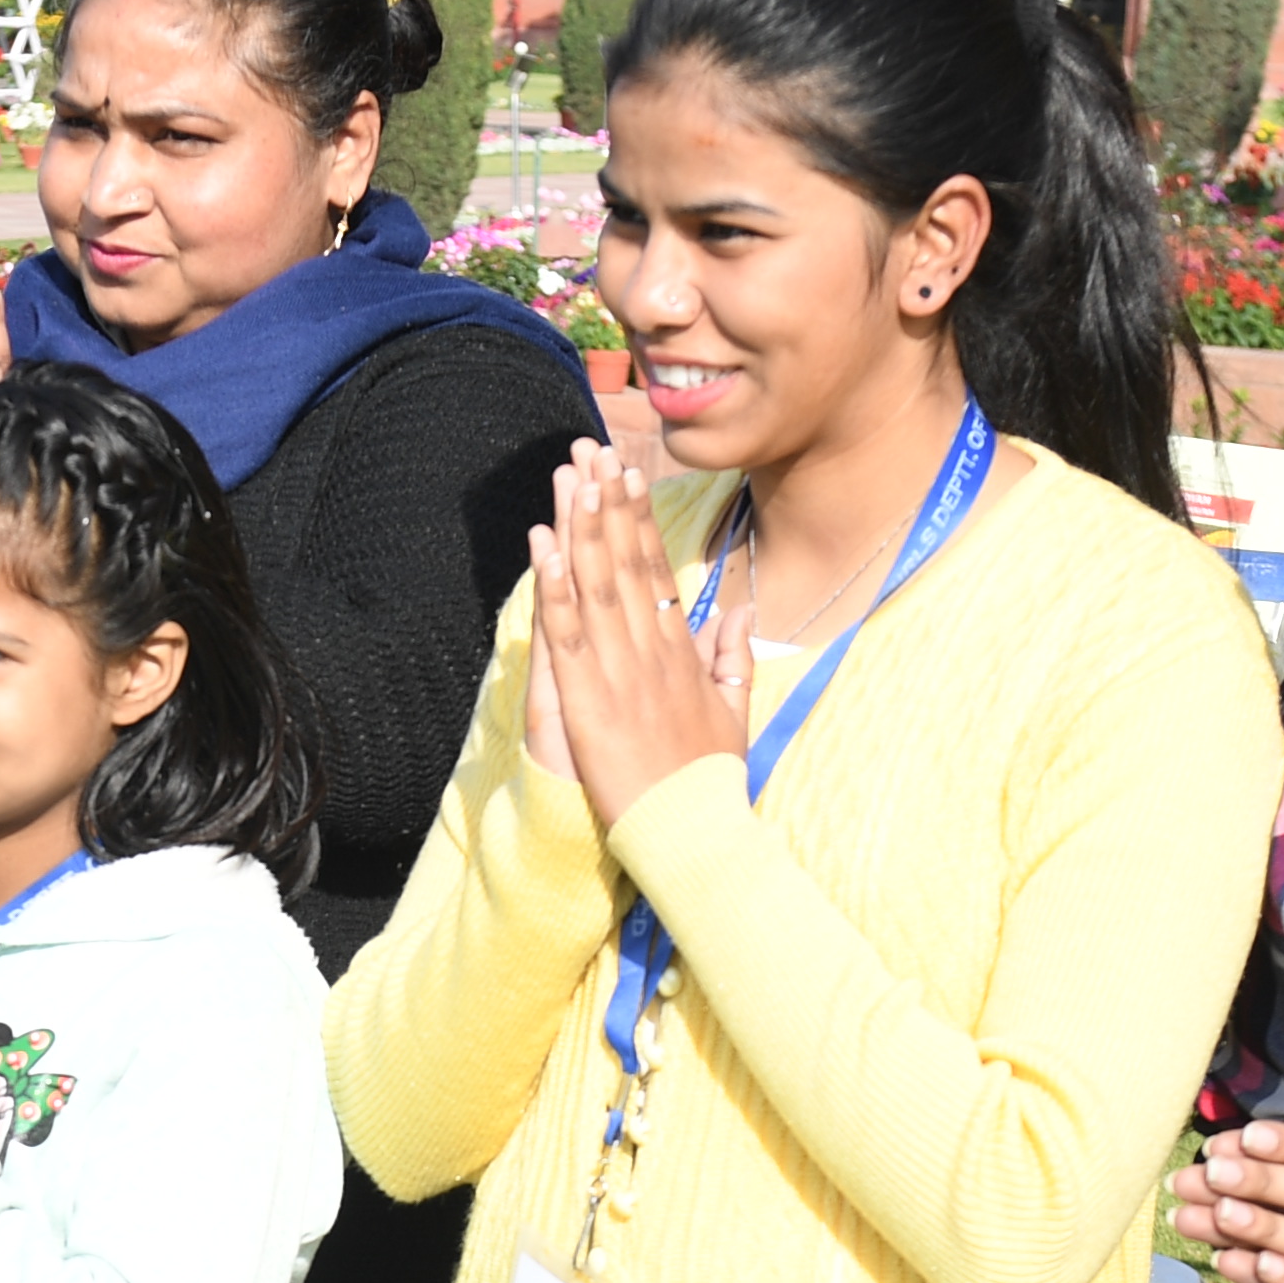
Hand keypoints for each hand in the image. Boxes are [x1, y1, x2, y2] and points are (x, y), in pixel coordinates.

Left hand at [523, 445, 746, 827]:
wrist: (693, 831)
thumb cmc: (708, 781)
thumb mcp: (734, 712)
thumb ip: (734, 658)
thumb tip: (738, 612)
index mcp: (682, 653)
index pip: (657, 572)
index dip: (641, 521)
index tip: (630, 477)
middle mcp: (652, 651)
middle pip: (626, 562)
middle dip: (608, 503)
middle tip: (594, 450)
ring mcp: (621, 671)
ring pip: (597, 584)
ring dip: (582, 526)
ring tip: (572, 476)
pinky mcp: (589, 699)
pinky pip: (568, 631)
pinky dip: (555, 586)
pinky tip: (545, 544)